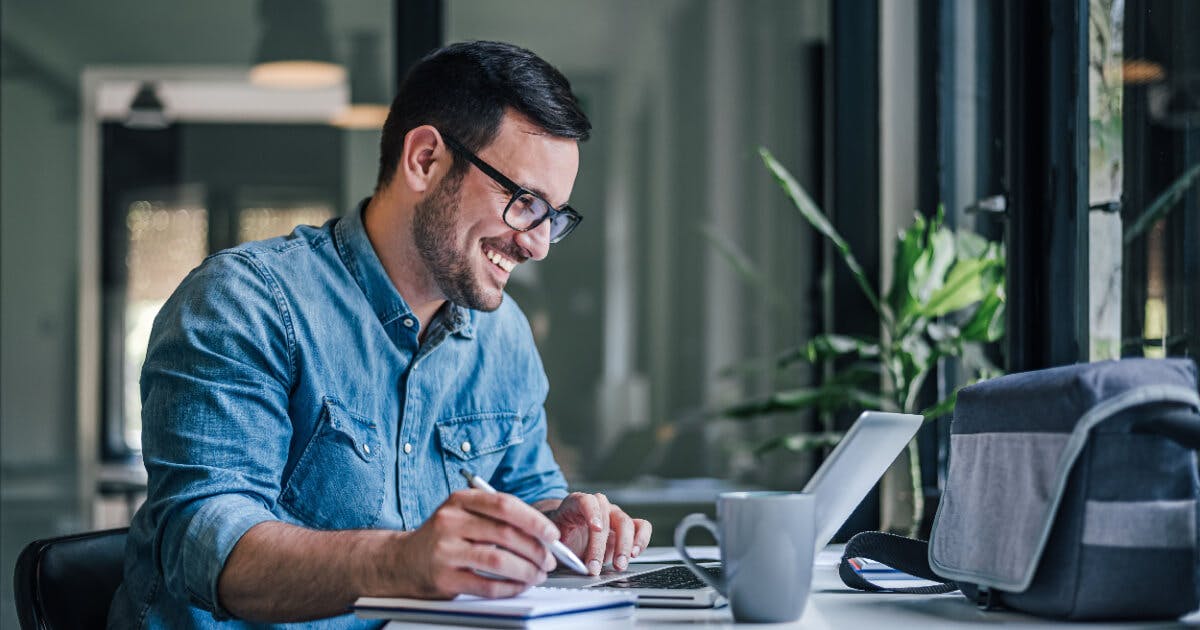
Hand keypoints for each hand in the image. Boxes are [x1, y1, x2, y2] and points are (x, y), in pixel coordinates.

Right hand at [392, 489, 559, 597]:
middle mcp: (449, 521)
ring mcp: (444, 550)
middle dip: (535, 549)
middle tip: (549, 560)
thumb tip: (542, 533)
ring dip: (526, 570)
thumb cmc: (443, 537)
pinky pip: (486, 586)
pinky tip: (519, 586)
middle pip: (505, 534)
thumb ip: (497, 518)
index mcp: (460, 500)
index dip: (533, 520)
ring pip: (498, 560)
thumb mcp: (463, 514)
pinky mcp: (443, 578)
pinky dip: (510, 588)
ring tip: (537, 574)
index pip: (504, 504)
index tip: (552, 534)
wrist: (403, 561)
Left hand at [544, 493, 651, 574]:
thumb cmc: (560, 537)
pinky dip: (641, 540)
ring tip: (619, 565)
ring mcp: (614, 515)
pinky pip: (642, 527)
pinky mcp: (628, 527)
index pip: (586, 501)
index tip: (596, 528)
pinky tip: (634, 553)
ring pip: (625, 523)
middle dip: (602, 545)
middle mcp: (598, 506)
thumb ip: (553, 545)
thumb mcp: (551, 540)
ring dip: (624, 546)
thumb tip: (557, 555)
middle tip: (595, 567)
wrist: (568, 539)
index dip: (592, 513)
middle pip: (606, 517)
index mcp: (576, 503)